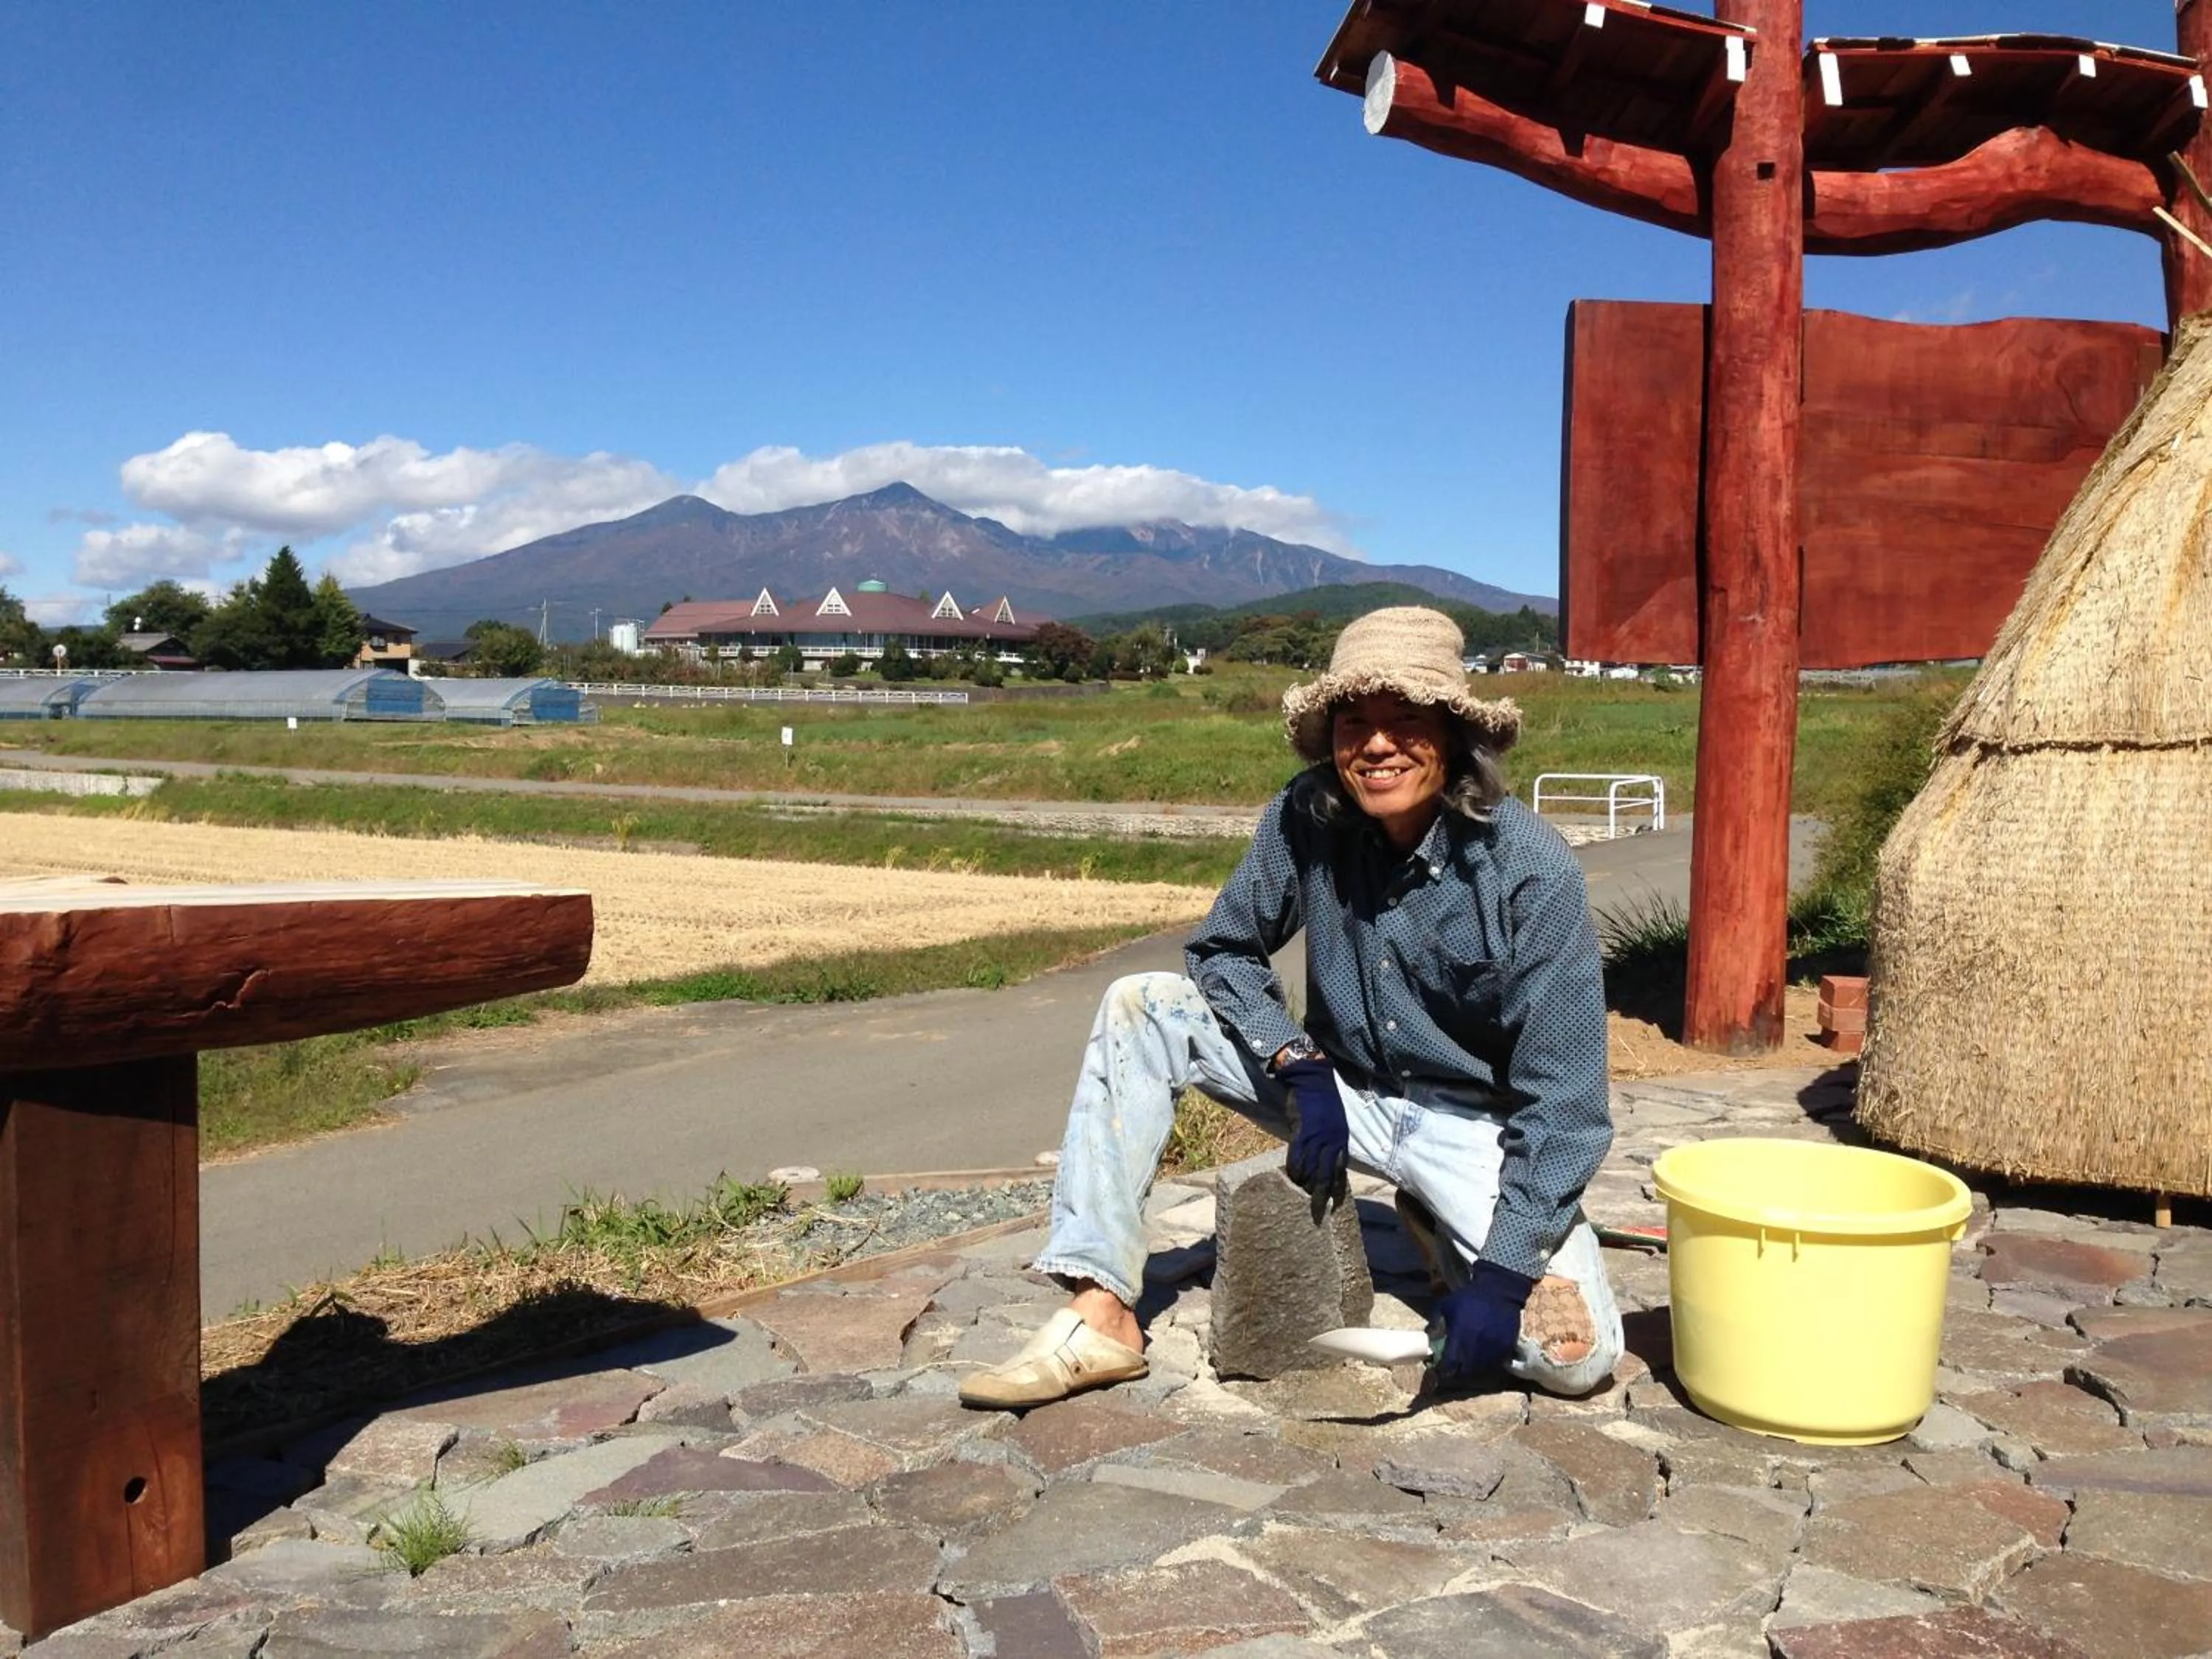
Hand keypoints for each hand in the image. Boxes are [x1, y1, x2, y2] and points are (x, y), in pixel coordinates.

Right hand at [1276, 1057, 1348, 1208]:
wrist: (1314, 1079)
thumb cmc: (1323, 1099)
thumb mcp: (1334, 1122)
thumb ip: (1331, 1140)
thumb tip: (1322, 1157)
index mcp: (1341, 1140)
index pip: (1341, 1171)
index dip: (1337, 1189)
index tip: (1335, 1204)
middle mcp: (1332, 1142)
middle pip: (1327, 1176)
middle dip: (1323, 1196)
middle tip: (1319, 1214)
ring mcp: (1317, 1138)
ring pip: (1312, 1170)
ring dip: (1307, 1186)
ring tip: (1302, 1197)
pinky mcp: (1302, 1132)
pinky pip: (1297, 1158)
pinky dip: (1295, 1170)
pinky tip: (1293, 1179)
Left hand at [1434, 1260, 1538, 1383]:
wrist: (1499, 1291)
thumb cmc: (1470, 1297)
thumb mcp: (1446, 1304)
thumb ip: (1435, 1321)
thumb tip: (1429, 1337)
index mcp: (1460, 1335)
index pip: (1450, 1362)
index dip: (1445, 1368)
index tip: (1442, 1368)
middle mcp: (1477, 1345)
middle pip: (1466, 1369)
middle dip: (1458, 1370)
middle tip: (1455, 1366)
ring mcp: (1493, 1348)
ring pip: (1481, 1368)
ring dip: (1473, 1367)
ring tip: (1468, 1362)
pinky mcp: (1506, 1347)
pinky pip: (1495, 1362)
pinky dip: (1488, 1362)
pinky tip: (1483, 1356)